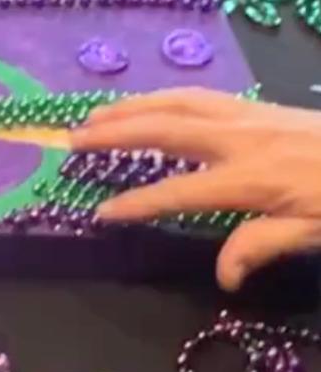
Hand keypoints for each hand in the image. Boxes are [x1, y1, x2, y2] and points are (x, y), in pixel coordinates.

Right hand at [74, 89, 320, 289]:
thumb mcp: (313, 234)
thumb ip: (261, 246)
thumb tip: (222, 277)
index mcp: (251, 178)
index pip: (181, 192)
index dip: (139, 202)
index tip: (101, 211)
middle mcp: (239, 138)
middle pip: (165, 130)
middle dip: (116, 134)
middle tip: (74, 140)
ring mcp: (245, 115)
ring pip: (175, 103)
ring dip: (131, 108)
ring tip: (95, 116)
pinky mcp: (254, 105)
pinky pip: (195, 95)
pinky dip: (162, 97)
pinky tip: (148, 104)